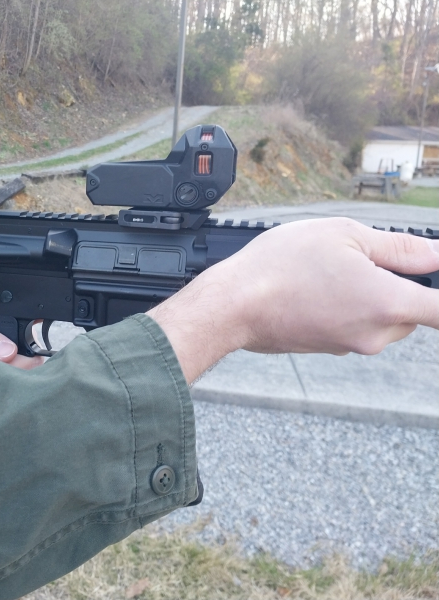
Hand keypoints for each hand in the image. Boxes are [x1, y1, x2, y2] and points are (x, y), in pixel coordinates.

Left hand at [0, 306, 42, 392]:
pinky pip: (10, 399)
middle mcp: (13, 351)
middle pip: (32, 362)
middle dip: (6, 365)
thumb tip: (8, 351)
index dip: (22, 344)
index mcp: (6, 326)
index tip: (1, 350)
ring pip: (23, 382)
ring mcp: (7, 374)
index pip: (32, 336)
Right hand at [147, 218, 438, 383]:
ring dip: (370, 297)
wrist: (231, 305)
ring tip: (329, 270)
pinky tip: (314, 287)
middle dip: (399, 286)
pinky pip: (354, 327)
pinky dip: (345, 308)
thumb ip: (398, 247)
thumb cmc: (279, 267)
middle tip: (365, 258)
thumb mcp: (342, 235)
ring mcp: (350, 345)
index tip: (433, 276)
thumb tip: (435, 256)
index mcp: (387, 303)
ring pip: (382, 320)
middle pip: (413, 313)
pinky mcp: (328, 348)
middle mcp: (374, 334)